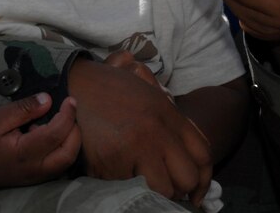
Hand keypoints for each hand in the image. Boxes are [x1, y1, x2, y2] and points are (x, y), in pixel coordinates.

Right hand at [0, 94, 80, 185]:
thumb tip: (48, 100)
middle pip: (68, 153)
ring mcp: (35, 177)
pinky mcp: (36, 178)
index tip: (70, 100)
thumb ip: (24, 109)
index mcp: (23, 154)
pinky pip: (59, 165)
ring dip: (70, 141)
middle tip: (68, 111)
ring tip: (56, 123)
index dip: (68, 116)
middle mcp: (33, 169)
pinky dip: (63, 148)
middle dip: (75, 130)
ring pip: (66, 162)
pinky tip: (50, 135)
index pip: (55, 135)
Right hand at [68, 58, 211, 204]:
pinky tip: (115, 170)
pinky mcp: (112, 160)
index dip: (203, 179)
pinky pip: (129, 188)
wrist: (76, 85)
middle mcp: (157, 130)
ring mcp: (136, 146)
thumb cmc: (112, 90)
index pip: (203, 154)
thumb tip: (190, 156)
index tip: (195, 193)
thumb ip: (172, 121)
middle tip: (164, 185)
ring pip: (162, 190)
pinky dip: (123, 185)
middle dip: (179, 188)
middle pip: (188, 177)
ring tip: (140, 178)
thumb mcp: (150, 95)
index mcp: (168, 113)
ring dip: (153, 190)